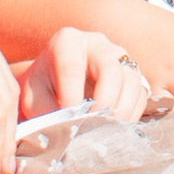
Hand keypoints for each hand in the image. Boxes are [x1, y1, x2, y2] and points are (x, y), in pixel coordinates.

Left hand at [20, 26, 149, 122]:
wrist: (53, 86)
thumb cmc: (42, 89)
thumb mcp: (33, 97)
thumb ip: (48, 111)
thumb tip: (68, 131)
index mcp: (67, 41)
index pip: (71, 66)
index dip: (71, 95)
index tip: (68, 120)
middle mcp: (97, 44)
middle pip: (110, 68)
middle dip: (104, 101)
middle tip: (94, 126)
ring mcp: (119, 57)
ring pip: (131, 80)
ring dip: (121, 110)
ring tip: (107, 131)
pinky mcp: (133, 74)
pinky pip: (140, 93)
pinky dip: (131, 114)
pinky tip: (117, 129)